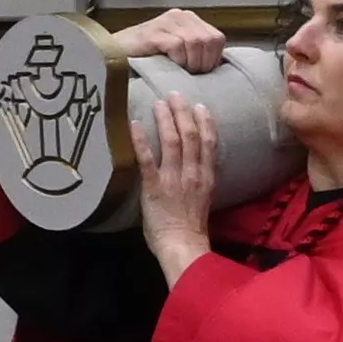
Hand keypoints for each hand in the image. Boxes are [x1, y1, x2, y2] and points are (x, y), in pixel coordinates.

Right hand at [117, 9, 232, 74]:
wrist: (113, 55)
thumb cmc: (146, 58)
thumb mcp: (178, 51)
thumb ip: (195, 51)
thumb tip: (218, 64)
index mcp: (189, 19)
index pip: (217, 38)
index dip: (213, 59)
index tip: (202, 73)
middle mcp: (180, 16)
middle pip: (209, 40)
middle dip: (203, 63)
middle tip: (190, 75)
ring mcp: (166, 22)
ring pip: (196, 42)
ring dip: (191, 62)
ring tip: (180, 71)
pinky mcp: (154, 32)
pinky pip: (178, 45)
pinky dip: (177, 60)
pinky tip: (169, 65)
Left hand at [138, 83, 219, 280]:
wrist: (183, 246)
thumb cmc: (191, 229)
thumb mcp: (204, 200)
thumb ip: (200, 181)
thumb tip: (193, 166)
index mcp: (206, 177)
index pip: (209, 143)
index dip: (205, 122)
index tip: (201, 106)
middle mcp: (192, 173)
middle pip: (190, 136)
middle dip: (183, 113)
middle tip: (175, 95)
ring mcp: (173, 178)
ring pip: (171, 141)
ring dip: (165, 119)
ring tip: (159, 102)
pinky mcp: (154, 186)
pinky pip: (147, 158)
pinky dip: (140, 139)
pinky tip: (134, 124)